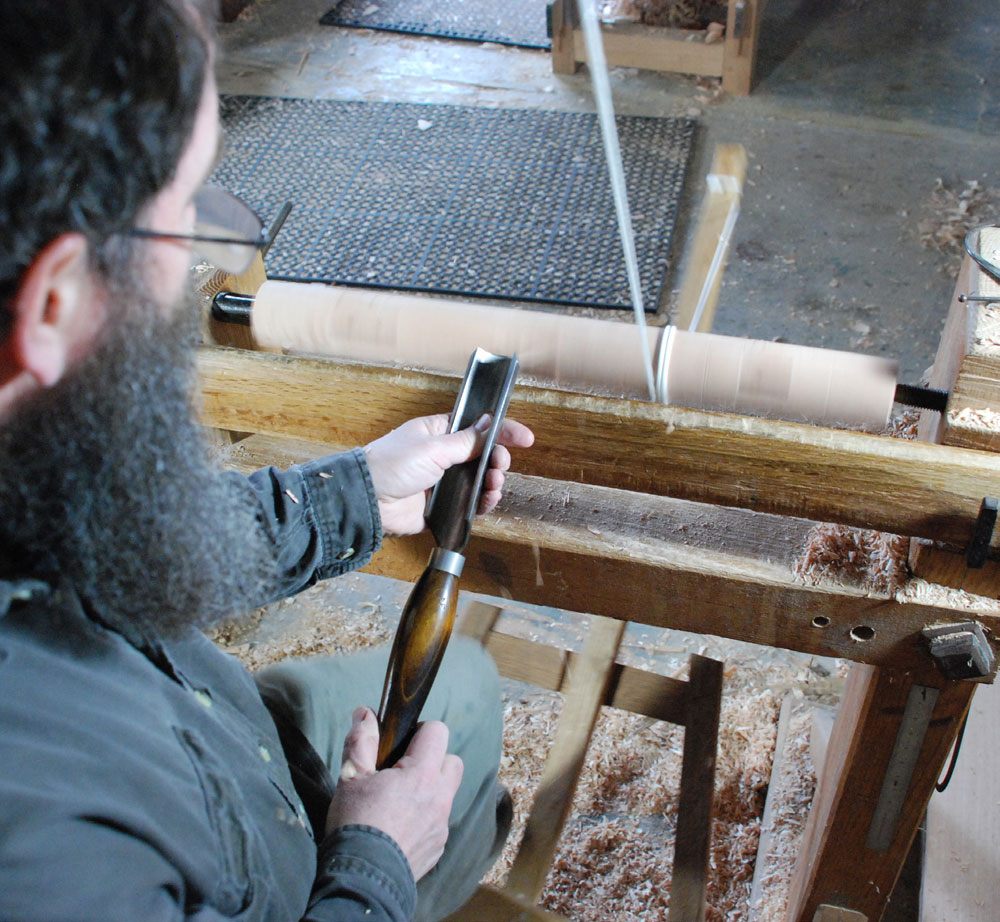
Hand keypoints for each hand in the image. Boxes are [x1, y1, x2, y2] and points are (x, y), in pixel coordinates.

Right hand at [326, 707, 462, 880]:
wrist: (362, 879)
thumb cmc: (356, 824)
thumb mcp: (351, 777)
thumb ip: (360, 740)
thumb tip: (365, 713)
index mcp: (422, 774)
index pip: (438, 731)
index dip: (420, 732)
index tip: (401, 744)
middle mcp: (440, 797)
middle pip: (452, 761)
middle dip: (432, 759)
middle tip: (404, 770)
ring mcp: (442, 824)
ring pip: (448, 791)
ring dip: (431, 788)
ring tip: (402, 799)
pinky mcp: (439, 846)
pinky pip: (440, 819)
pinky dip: (427, 816)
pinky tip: (402, 825)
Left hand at [363, 413, 533, 536]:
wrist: (369, 501)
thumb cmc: (392, 465)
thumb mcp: (433, 447)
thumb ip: (466, 440)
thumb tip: (489, 423)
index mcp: (438, 432)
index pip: (477, 427)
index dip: (502, 430)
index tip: (525, 438)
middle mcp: (443, 455)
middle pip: (483, 455)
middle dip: (497, 460)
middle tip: (500, 466)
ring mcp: (443, 481)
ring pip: (480, 480)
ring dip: (493, 482)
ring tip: (494, 485)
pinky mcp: (442, 505)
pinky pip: (470, 503)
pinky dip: (483, 502)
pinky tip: (487, 500)